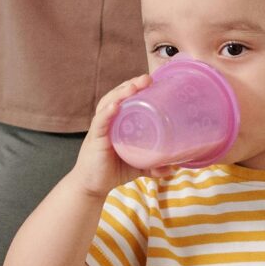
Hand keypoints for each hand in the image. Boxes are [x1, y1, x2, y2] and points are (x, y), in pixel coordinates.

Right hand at [70, 73, 151, 199]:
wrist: (91, 186)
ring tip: (132, 87)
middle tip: (147, 79)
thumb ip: (152, 165)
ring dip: (120, 94)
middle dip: (131, 85)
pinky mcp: (95, 139)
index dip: (136, 86)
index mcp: (117, 121)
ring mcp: (100, 128)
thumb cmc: (112, 170)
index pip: (125, 97)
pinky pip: (100, 122)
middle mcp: (108, 120)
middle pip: (117, 95)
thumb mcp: (136, 165)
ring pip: (108, 104)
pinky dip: (106, 113)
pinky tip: (114, 106)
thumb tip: (173, 168)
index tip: (151, 80)